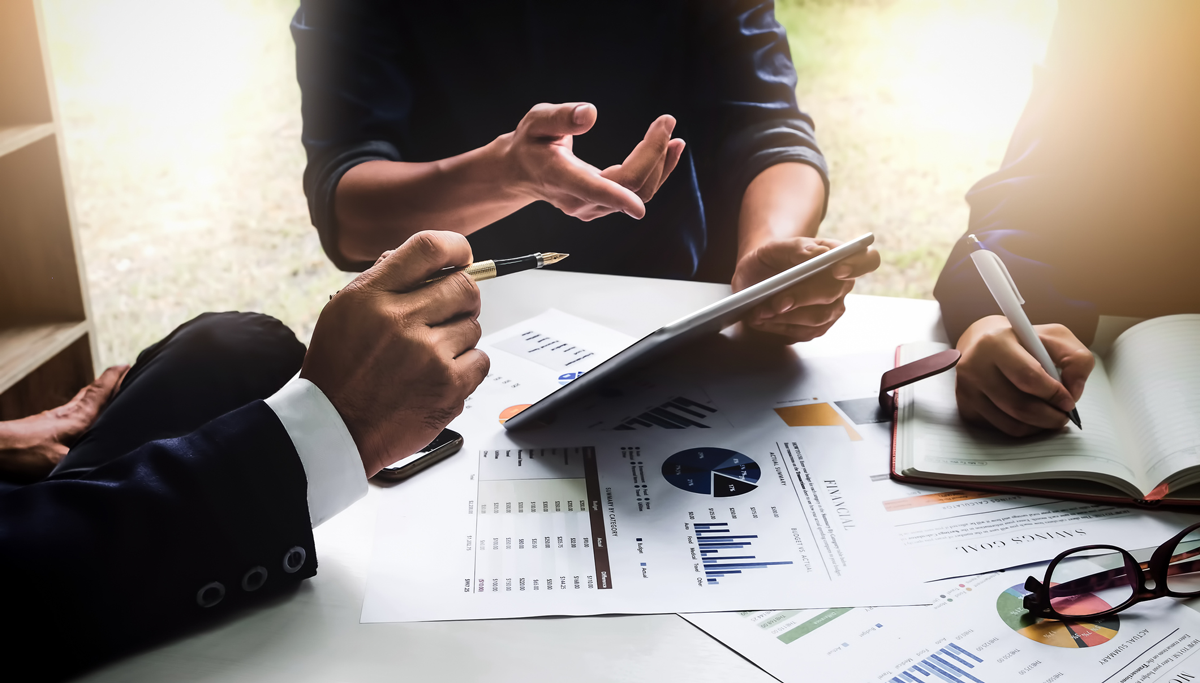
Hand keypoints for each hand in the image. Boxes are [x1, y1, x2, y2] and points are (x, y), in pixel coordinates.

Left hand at [0, 364, 128, 481]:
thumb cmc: (25, 453)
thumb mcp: (61, 460)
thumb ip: (85, 459)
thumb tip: (107, 462)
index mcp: (77, 418)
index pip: (100, 392)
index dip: (115, 378)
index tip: (127, 365)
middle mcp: (67, 413)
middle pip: (91, 391)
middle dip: (109, 382)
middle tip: (122, 372)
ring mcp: (54, 419)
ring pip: (81, 400)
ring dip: (96, 393)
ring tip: (107, 392)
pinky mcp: (43, 426)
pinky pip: (71, 411)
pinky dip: (83, 406)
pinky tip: (80, 417)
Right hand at [301, 231, 489, 476]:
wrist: (334, 427)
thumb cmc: (339, 371)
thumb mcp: (344, 311)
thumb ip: (385, 282)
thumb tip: (428, 262)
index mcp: (372, 296)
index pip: (428, 248)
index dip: (455, 248)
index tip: (462, 256)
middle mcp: (400, 320)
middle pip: (464, 287)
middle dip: (462, 298)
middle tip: (447, 314)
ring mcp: (428, 354)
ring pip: (473, 326)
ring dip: (458, 338)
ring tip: (428, 356)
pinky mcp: (448, 386)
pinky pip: (480, 359)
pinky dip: (466, 367)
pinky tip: (438, 375)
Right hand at [502, 102, 684, 220]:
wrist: (523, 172)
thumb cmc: (530, 143)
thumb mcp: (537, 121)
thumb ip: (561, 117)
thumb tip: (590, 113)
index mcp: (562, 177)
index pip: (595, 190)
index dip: (619, 196)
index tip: (640, 202)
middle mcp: (579, 200)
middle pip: (629, 186)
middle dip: (654, 155)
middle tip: (667, 121)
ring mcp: (592, 208)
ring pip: (638, 193)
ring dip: (661, 165)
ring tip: (674, 137)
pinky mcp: (603, 207)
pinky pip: (637, 193)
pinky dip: (656, 172)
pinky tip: (668, 151)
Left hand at [732, 237, 880, 342]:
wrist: (757, 279)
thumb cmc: (770, 260)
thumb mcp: (774, 247)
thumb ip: (796, 247)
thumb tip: (816, 255)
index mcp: (838, 256)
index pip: (867, 259)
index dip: (857, 265)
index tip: (837, 270)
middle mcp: (842, 284)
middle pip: (834, 292)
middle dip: (803, 297)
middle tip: (777, 302)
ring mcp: (832, 308)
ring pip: (819, 317)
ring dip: (787, 316)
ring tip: (761, 311)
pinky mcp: (818, 328)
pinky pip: (805, 332)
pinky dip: (781, 327)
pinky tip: (764, 320)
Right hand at [954, 315, 1093, 436]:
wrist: (981, 343)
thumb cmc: (1023, 341)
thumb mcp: (1055, 337)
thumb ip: (1076, 359)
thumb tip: (1073, 392)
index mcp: (996, 342)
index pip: (1028, 377)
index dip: (1054, 394)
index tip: (1069, 402)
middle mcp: (975, 365)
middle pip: (1019, 406)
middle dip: (1050, 417)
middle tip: (1063, 417)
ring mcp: (966, 388)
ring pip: (1010, 423)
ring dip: (1038, 426)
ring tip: (1050, 417)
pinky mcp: (965, 406)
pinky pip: (1000, 428)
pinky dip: (1022, 428)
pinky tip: (1030, 417)